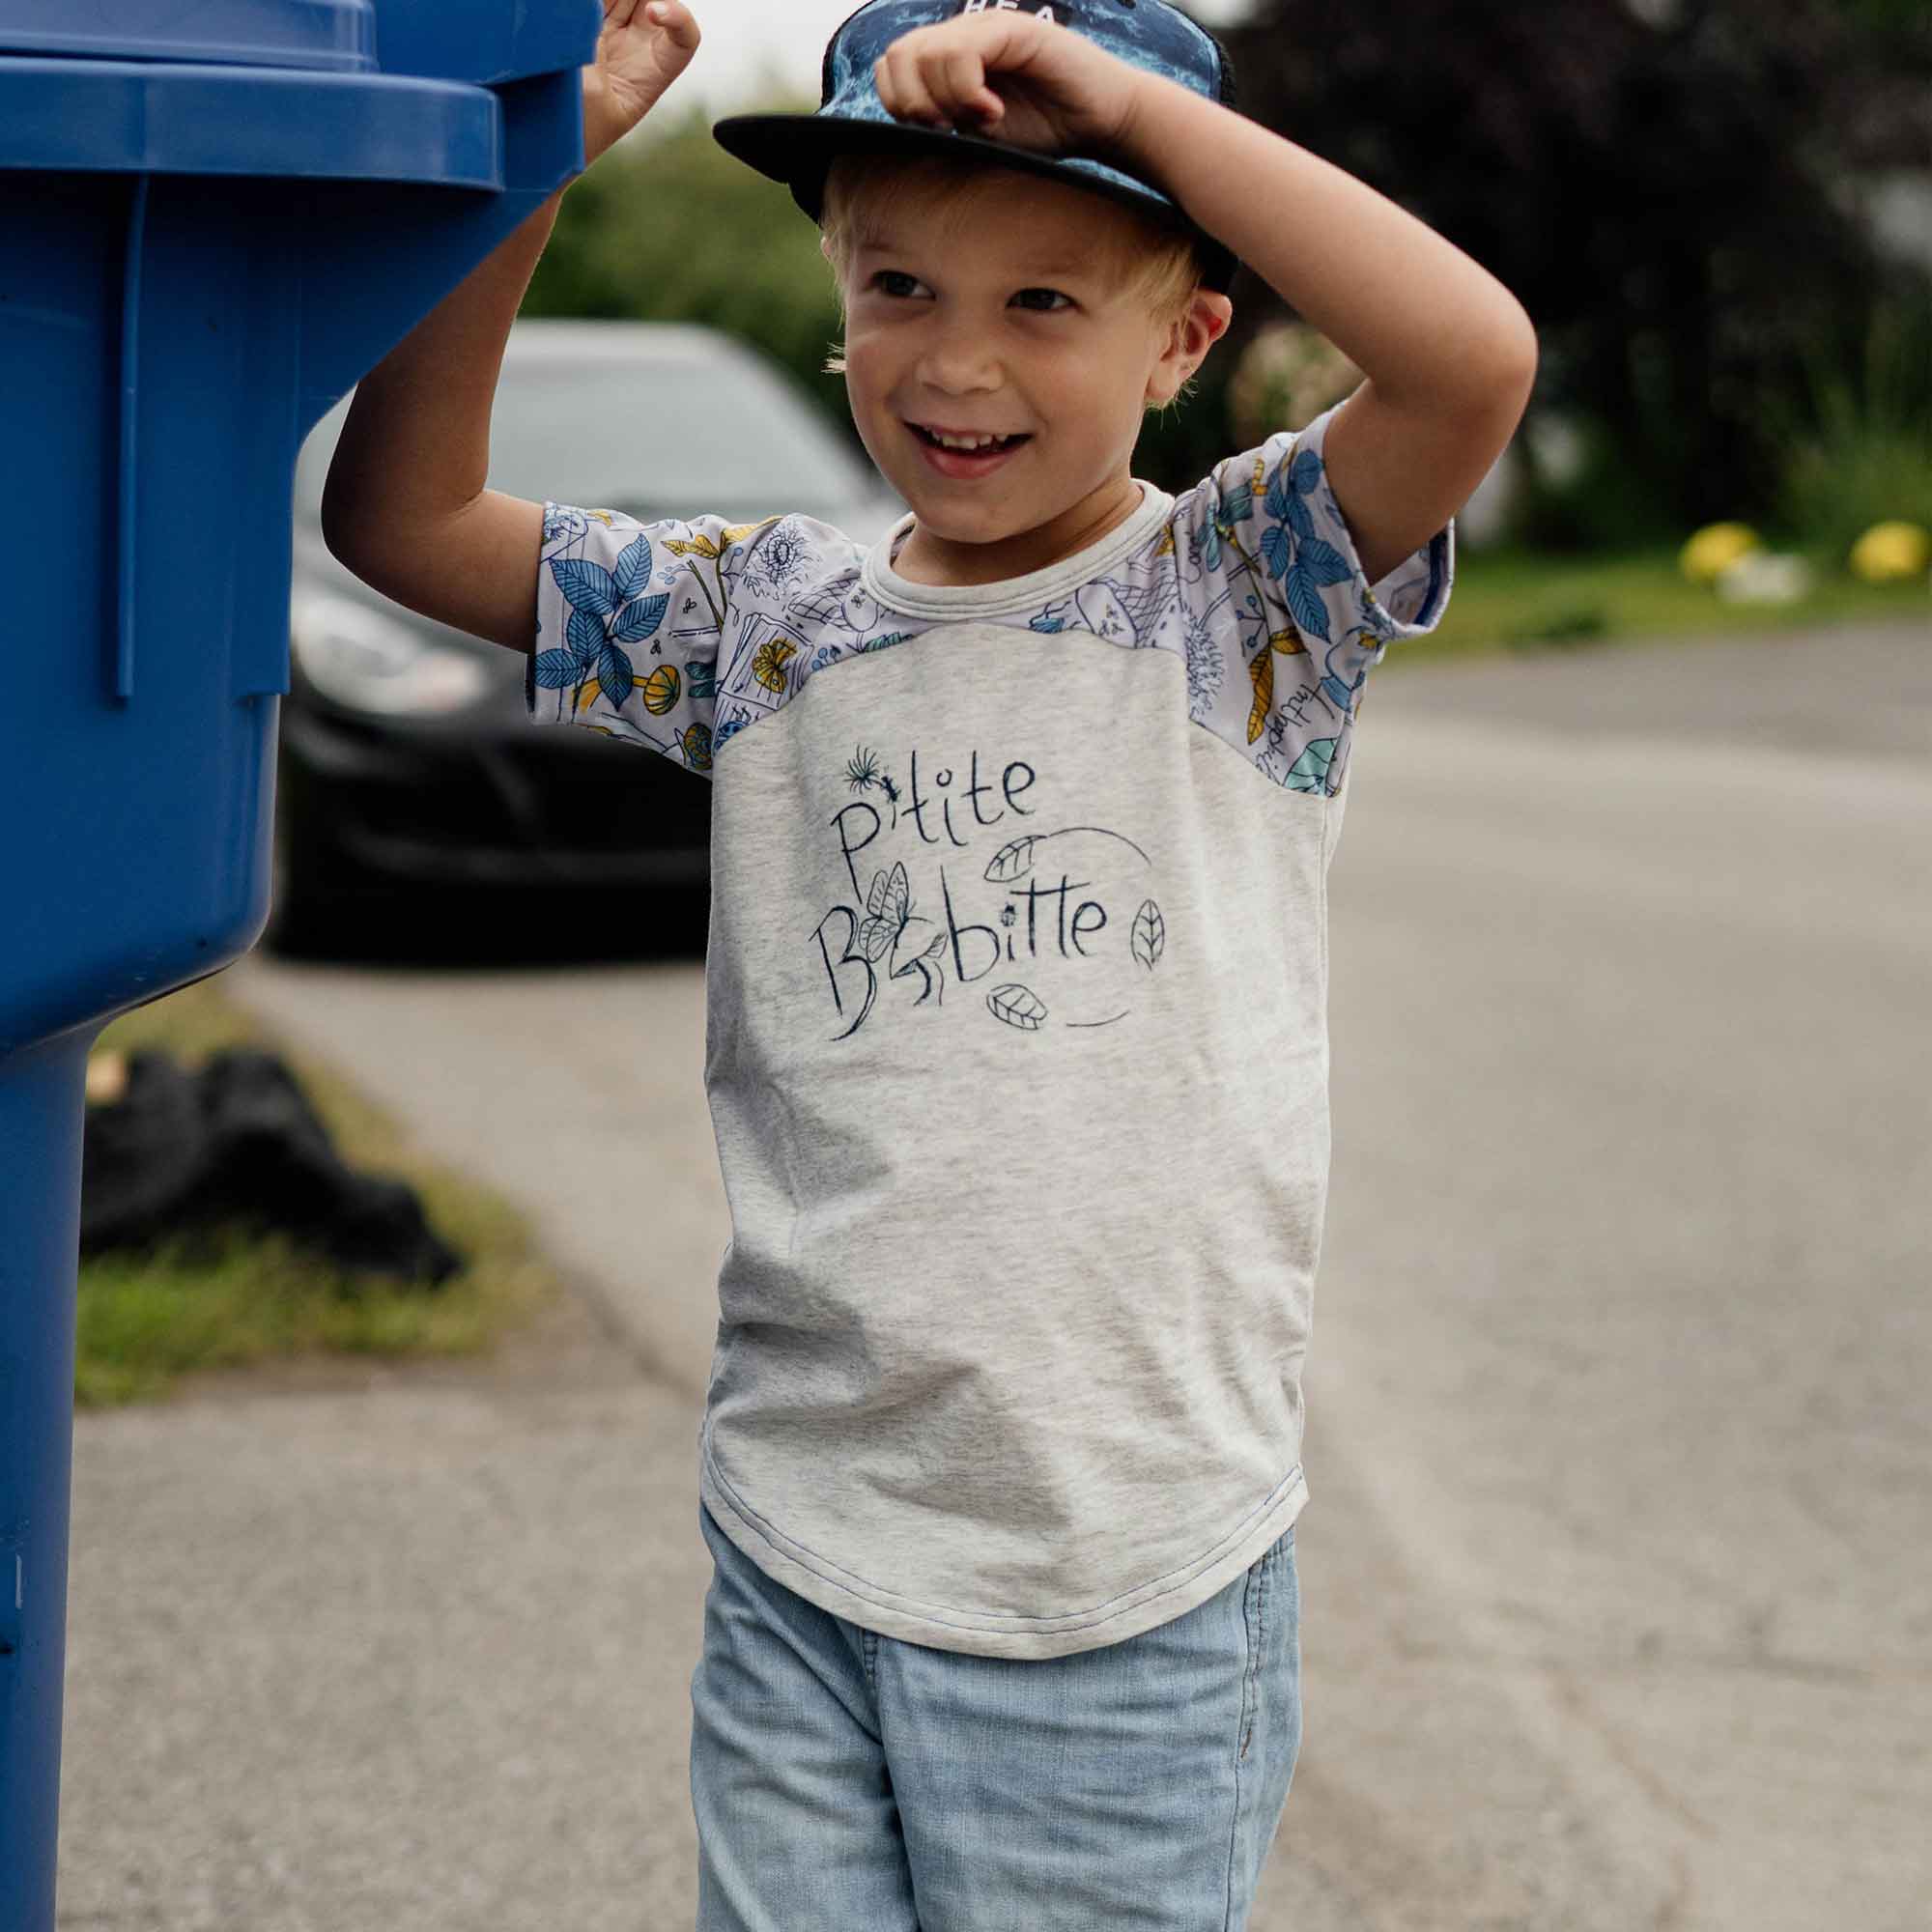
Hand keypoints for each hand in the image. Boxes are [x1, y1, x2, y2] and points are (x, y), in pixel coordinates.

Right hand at [582, 0, 700, 165]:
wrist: (541, 148)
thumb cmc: (574, 133)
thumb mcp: (590, 87)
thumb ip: (595, 42)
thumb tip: (587, 10)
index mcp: (652, 73)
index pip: (684, 36)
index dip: (678, 16)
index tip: (654, 12)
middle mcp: (636, 50)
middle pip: (653, 3)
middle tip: (613, 2)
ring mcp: (610, 36)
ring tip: (598, 7)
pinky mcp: (583, 27)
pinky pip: (593, 2)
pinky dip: (588, 2)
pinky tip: (583, 7)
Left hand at [873, 11, 1146, 160]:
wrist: (1102, 122)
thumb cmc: (1046, 131)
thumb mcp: (979, 135)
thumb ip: (943, 121)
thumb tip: (906, 127)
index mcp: (949, 58)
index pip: (890, 67)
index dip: (899, 103)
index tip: (936, 132)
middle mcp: (963, 35)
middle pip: (898, 56)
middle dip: (913, 103)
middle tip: (949, 128)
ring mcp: (986, 28)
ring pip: (926, 54)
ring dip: (945, 99)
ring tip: (983, 119)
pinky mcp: (1011, 30)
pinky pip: (963, 53)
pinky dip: (968, 90)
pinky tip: (994, 111)